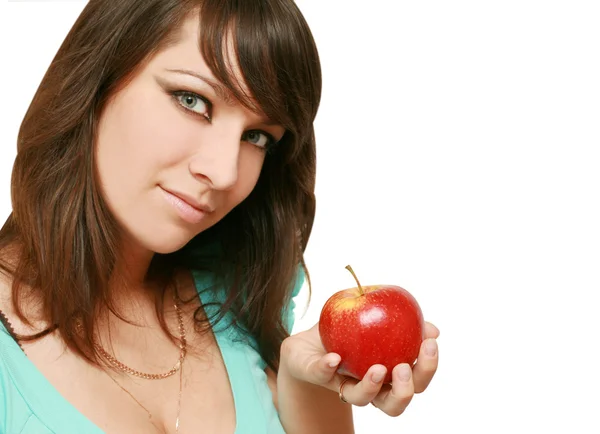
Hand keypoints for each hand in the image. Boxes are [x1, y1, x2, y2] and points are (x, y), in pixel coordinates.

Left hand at [280, 321, 438, 416]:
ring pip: (362, 400)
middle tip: (403, 368)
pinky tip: (335, 358)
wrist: (307, 345)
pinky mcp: (317, 375)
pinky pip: (322, 375)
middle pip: (395, 402)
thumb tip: (433, 328)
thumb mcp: (376, 319)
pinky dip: (328, 368)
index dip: (427, 367)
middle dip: (405, 390)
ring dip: (371, 386)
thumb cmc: (349, 332)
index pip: (416, 380)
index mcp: (389, 375)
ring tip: (377, 369)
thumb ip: (403, 322)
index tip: (430, 343)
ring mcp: (344, 385)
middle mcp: (370, 387)